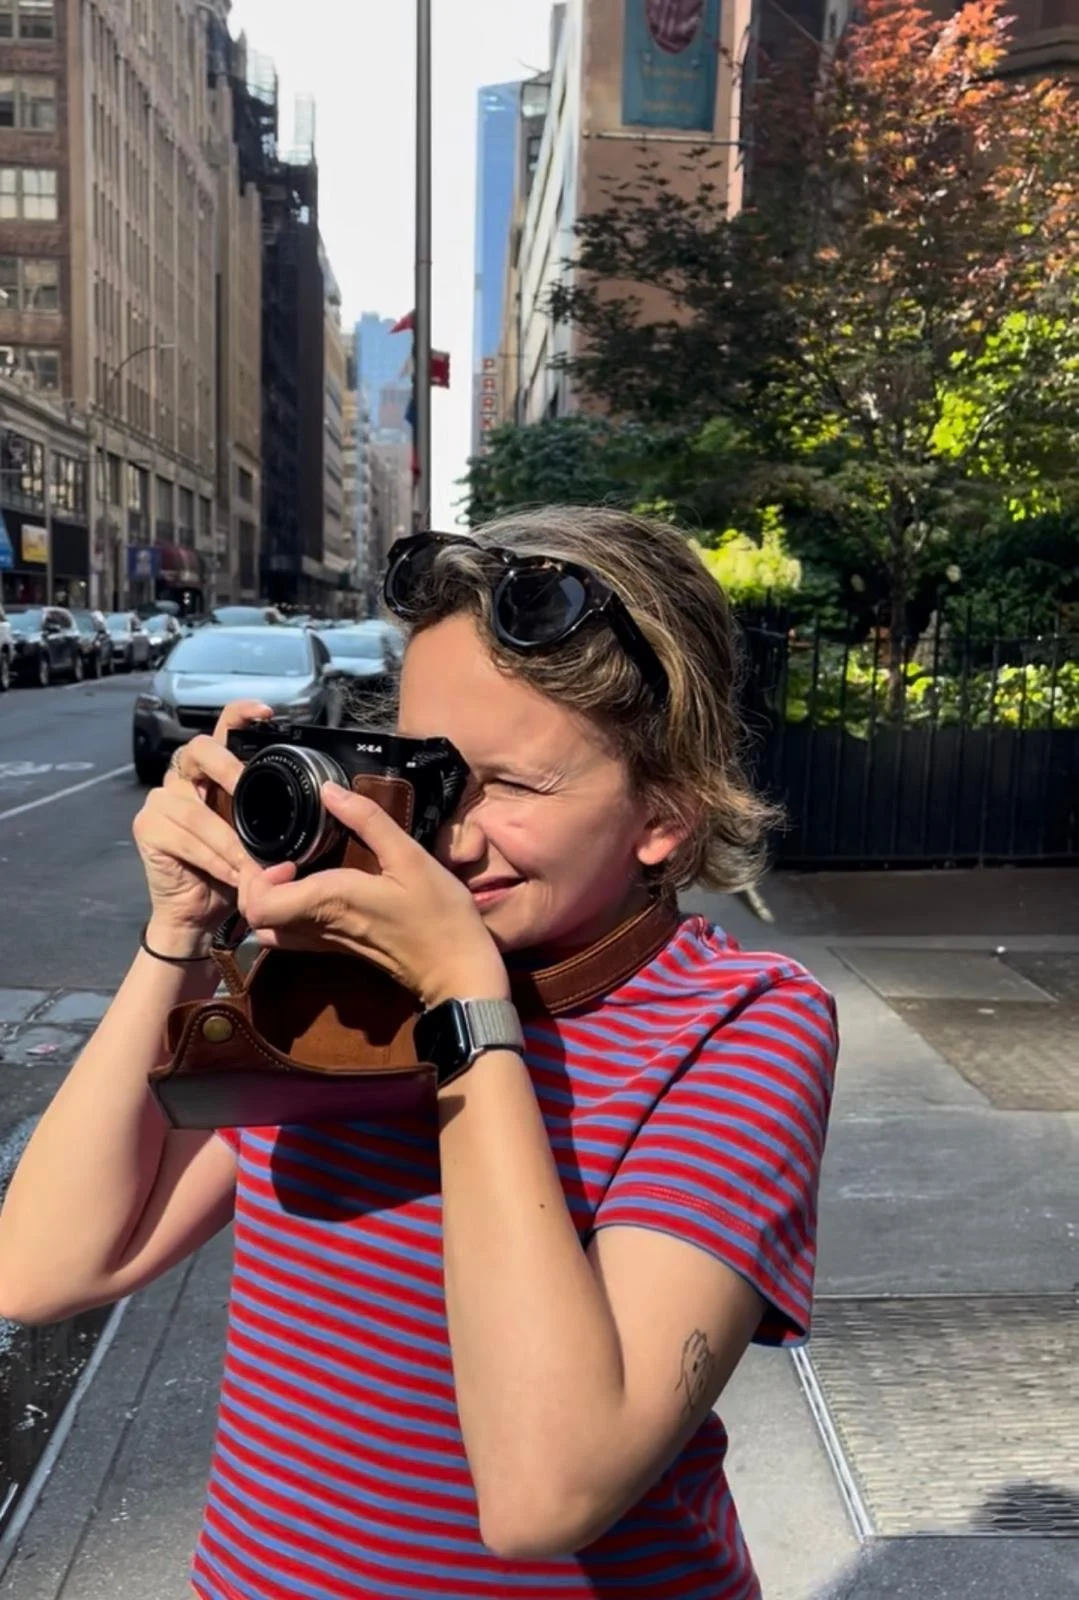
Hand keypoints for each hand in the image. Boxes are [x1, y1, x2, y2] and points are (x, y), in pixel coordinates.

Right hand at [132, 701, 279, 943]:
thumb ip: (274, 815)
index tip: (266, 713)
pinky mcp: (147, 827)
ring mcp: (160, 800)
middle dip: (228, 769)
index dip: (240, 715)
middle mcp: (183, 777)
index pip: (222, 729)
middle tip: (247, 790)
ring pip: (194, 810)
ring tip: (249, 864)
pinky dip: (212, 857)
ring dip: (228, 841)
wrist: (200, 914)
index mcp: (213, 771)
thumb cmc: (233, 870)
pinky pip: (182, 837)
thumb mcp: (261, 837)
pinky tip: (230, 872)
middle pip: (200, 751)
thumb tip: (320, 804)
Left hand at [236, 783, 509, 1006]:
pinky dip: (285, 916)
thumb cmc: (439, 914)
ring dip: (269, 902)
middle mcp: (318, 927)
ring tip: (291, 875)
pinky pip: (292, 938)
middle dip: (256, 887)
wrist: (458, 970)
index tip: (287, 856)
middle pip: (255, 920)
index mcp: (329, 902)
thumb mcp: (411, 857)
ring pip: (270, 933)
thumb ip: (368, 821)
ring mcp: (326, 944)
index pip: (259, 905)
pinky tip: (310, 892)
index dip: (256, 878)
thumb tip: (329, 790)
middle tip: (281, 859)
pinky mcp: (338, 951)